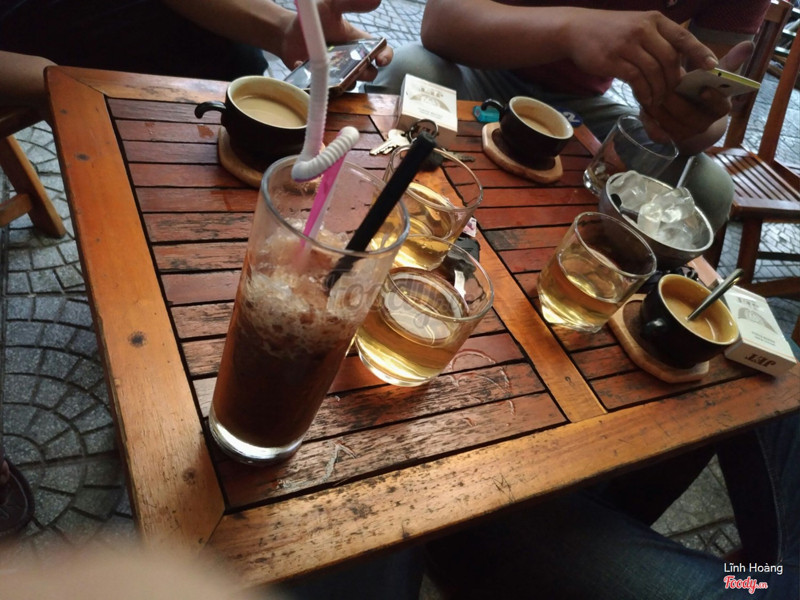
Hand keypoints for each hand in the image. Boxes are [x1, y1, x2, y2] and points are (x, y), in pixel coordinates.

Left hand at [281, 0, 392, 81]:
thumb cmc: (315, 18)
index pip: (382, 53)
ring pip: (350, 86)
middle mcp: (353, 62)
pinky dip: (317, 81)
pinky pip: (326, 91)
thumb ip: (350, 2)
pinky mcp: (324, 85)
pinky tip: (304, 65)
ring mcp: (340, 76)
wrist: (290, 34)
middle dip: (364, 72)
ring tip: (328, 69)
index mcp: (360, 44)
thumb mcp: (331, 5)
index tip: (380, 60)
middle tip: (353, 67)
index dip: (386, 57)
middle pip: (368, 74)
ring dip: (342, 81)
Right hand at [565, 10, 716, 105]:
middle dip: (674, 79)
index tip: (711, 67)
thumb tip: (679, 61)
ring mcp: (627, 44)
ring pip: (653, 71)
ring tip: (659, 100)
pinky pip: (635, 80)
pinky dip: (644, 92)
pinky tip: (645, 99)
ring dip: (659, 89)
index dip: (699, 52)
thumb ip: (657, 39)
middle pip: (669, 58)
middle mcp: (642, 29)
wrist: (576, 29)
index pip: (682, 37)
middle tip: (675, 94)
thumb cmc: (610, 31)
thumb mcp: (637, 25)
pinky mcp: (612, 60)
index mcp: (654, 20)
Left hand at [639, 41, 753, 153]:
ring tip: (649, 91)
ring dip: (659, 108)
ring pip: (670, 123)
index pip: (720, 107)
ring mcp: (684, 133)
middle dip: (676, 100)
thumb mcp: (715, 75)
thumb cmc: (702, 88)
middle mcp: (702, 124)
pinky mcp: (667, 138)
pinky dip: (650, 121)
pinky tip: (644, 107)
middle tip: (664, 85)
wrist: (689, 111)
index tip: (704, 89)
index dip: (713, 99)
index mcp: (719, 108)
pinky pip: (657, 133)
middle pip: (688, 115)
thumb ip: (728, 62)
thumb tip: (747, 45)